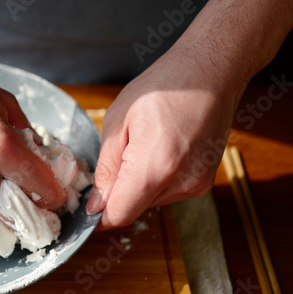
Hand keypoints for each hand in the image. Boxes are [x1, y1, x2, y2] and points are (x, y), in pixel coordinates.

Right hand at [0, 55, 65, 246]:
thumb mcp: (1, 100)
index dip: (55, 196)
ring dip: (3, 231)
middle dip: (33, 217)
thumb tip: (39, 156)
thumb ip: (25, 131)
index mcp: (0, 148)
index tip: (55, 198)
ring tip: (7, 222)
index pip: (42, 188)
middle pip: (18, 218)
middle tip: (36, 212)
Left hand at [86, 49, 242, 229]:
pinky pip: (167, 193)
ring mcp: (197, 185)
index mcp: (156, 166)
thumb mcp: (117, 121)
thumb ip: (105, 169)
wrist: (210, 72)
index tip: (86, 210)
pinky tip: (159, 150)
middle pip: (134, 209)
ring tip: (143, 146)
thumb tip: (96, 205)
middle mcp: (181, 183)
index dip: (98, 217)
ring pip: (149, 202)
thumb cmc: (162, 87)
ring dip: (137, 185)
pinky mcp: (204, 182)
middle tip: (117, 156)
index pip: (120, 214)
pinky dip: (155, 180)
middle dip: (117, 194)